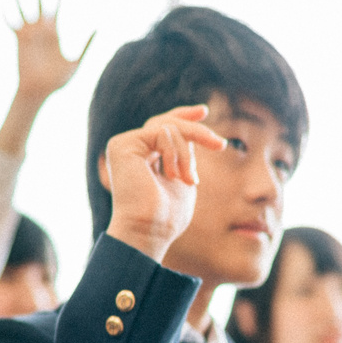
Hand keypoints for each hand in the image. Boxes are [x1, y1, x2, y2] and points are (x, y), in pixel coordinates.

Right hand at [12, 0, 89, 102]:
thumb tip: (98, 30)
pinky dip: (7, 15)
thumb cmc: (57, 81)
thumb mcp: (75, 63)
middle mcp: (40, 30)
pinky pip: (11, 24)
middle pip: (38, 3)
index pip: (54, 10)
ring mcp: (29, 34)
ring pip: (23, 9)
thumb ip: (86, 46)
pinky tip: (2, 5)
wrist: (39, 90)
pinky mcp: (19, 40)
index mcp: (54, 34)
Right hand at [102, 106, 226, 261]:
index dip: (183, 116)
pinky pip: (161, 133)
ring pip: (168, 127)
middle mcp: (130, 148)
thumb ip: (184, 156)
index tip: (204, 111)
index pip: (163, 127)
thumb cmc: (166, 216)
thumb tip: (194, 134)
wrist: (149, 231)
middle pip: (167, 122)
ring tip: (188, 179)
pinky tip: (174, 175)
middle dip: (195, 129)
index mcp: (142, 156)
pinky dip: (175, 153)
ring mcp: (124, 145)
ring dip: (186, 154)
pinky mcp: (122, 145)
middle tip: (219, 144)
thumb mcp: (183, 179)